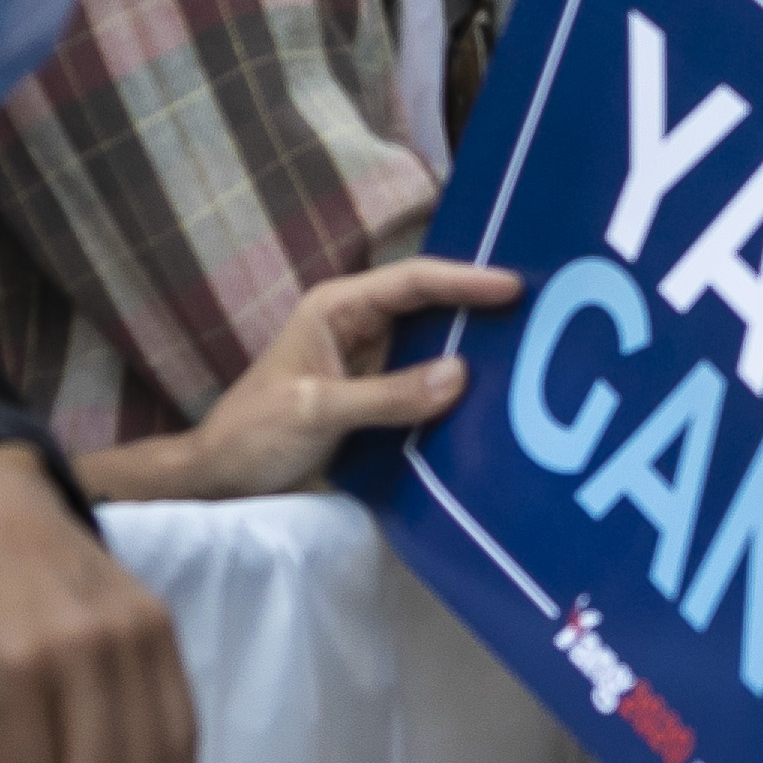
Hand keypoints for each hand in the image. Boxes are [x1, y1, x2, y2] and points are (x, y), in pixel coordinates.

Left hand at [86, 255, 522, 501]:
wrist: (220, 481)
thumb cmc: (253, 435)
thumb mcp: (316, 411)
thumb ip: (386, 395)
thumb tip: (461, 375)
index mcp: (337, 308)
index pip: (412, 282)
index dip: (464, 280)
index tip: (515, 287)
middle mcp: (357, 326)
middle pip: (430, 305)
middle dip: (479, 306)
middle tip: (542, 312)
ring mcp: (368, 361)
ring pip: (432, 344)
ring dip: (472, 348)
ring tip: (531, 351)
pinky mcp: (375, 396)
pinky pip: (424, 383)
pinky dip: (455, 388)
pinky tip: (492, 399)